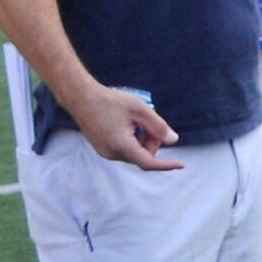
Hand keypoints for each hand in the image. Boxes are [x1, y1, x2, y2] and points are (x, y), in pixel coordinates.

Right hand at [65, 83, 183, 170]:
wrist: (80, 97)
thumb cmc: (110, 101)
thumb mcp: (140, 110)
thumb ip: (158, 126)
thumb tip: (173, 141)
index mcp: (121, 146)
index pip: (148, 162)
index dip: (166, 164)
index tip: (181, 164)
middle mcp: (111, 153)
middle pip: (143, 155)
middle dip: (153, 140)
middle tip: (152, 119)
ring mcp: (104, 151)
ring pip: (134, 151)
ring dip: (143, 139)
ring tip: (138, 118)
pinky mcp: (101, 147)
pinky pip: (124, 148)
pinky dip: (133, 139)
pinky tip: (130, 122)